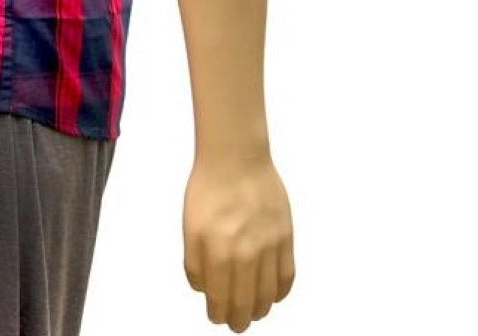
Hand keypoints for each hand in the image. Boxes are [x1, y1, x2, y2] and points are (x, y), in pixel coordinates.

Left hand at [183, 154, 294, 331]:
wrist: (235, 158)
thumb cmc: (208, 189)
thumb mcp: (190, 226)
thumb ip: (195, 262)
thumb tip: (203, 289)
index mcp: (217, 252)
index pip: (220, 299)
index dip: (218, 314)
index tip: (216, 317)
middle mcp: (246, 255)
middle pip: (246, 303)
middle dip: (239, 319)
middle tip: (236, 324)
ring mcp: (269, 248)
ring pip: (268, 295)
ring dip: (260, 309)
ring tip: (254, 312)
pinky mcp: (286, 238)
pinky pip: (287, 277)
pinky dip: (280, 292)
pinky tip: (272, 295)